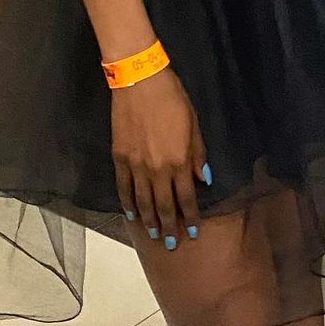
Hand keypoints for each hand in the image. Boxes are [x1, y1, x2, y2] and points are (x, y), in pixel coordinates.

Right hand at [111, 69, 209, 247]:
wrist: (141, 81)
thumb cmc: (173, 99)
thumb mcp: (194, 124)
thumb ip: (198, 154)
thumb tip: (204, 179)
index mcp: (179, 161)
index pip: (186, 197)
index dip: (190, 216)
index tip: (192, 232)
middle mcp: (158, 169)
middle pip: (164, 205)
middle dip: (169, 226)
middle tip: (171, 244)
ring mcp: (136, 165)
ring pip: (143, 201)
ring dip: (149, 220)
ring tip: (153, 234)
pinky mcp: (120, 157)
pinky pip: (123, 187)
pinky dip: (127, 202)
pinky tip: (131, 213)